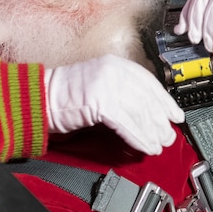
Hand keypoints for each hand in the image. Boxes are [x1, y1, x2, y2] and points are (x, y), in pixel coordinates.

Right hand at [43, 55, 183, 154]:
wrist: (37, 98)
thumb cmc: (63, 97)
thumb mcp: (98, 85)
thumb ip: (122, 93)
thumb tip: (147, 113)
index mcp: (115, 64)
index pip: (149, 82)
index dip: (165, 101)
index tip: (176, 115)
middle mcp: (114, 71)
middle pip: (148, 98)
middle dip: (160, 121)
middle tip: (168, 136)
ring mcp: (107, 84)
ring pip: (140, 112)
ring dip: (152, 133)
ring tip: (158, 145)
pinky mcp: (100, 101)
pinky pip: (127, 123)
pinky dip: (139, 138)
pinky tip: (145, 147)